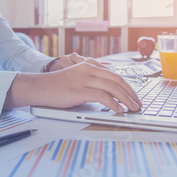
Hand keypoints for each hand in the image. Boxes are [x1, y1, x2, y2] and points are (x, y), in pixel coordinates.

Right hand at [4, 54, 141, 112]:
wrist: (39, 87)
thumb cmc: (57, 86)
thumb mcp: (77, 78)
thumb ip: (91, 81)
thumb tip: (109, 94)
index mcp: (89, 66)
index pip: (115, 74)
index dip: (127, 85)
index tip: (134, 95)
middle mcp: (89, 69)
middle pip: (117, 80)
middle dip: (130, 93)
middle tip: (138, 103)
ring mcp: (84, 79)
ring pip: (112, 87)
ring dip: (126, 99)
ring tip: (132, 108)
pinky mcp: (79, 90)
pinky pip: (102, 96)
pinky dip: (113, 104)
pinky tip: (119, 110)